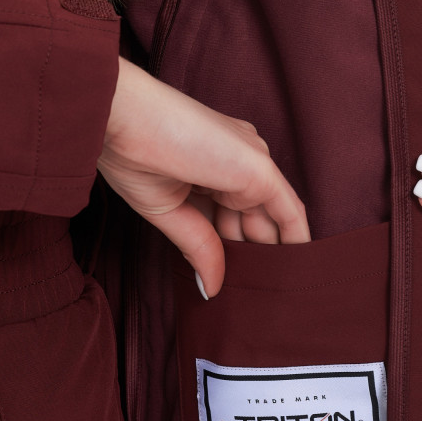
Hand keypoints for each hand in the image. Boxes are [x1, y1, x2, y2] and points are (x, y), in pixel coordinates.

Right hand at [97, 57, 309, 296]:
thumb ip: (198, 247)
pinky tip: (299, 270)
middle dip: (255, 259)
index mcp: (212, 161)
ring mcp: (251, 162)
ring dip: (274, 257)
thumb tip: (211, 287)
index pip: (231, 213)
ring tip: (275, 298)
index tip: (230, 284)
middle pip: (255, 220)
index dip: (233, 250)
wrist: (122, 120)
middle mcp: (238, 158)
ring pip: (273, 219)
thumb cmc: (130, 153)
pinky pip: (289, 213)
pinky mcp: (260, 170)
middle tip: (257, 300)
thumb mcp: (168, 211)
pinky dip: (295, 242)